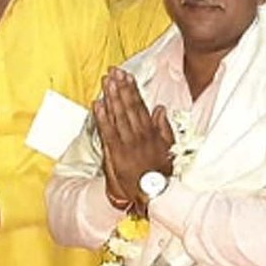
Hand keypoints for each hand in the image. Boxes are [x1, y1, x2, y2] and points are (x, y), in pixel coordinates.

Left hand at [94, 69, 173, 206]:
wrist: (152, 194)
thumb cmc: (160, 173)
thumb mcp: (168, 148)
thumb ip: (164, 127)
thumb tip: (160, 108)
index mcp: (151, 132)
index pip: (141, 106)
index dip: (132, 89)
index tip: (127, 75)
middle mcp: (139, 135)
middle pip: (128, 107)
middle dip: (120, 87)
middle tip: (113, 71)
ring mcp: (127, 143)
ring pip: (118, 115)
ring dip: (112, 97)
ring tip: (106, 81)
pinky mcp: (116, 153)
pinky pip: (108, 132)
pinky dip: (102, 118)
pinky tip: (97, 104)